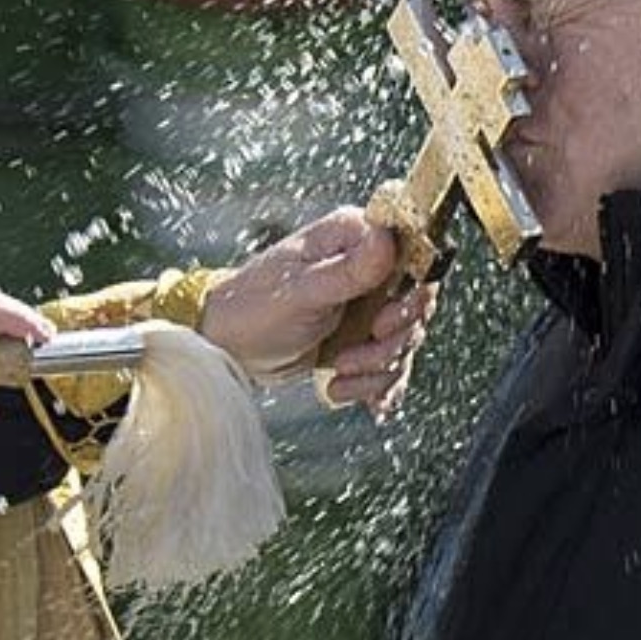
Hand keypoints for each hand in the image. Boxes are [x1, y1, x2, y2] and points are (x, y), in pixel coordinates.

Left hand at [196, 206, 435, 412]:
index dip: (409, 296)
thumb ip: (347, 271)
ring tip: (340, 377)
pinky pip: (389, 363)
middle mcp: (366, 266)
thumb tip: (387, 237)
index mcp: (352, 238)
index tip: (383, 324)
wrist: (226, 346)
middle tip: (353, 359)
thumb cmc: (250, 306)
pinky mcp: (360, 336)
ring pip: (403, 340)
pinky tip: (366, 401)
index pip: (412, 256)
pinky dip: (378, 385)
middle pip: (414, 306)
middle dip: (389, 343)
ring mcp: (365, 303)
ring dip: (377, 369)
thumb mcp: (299, 290)